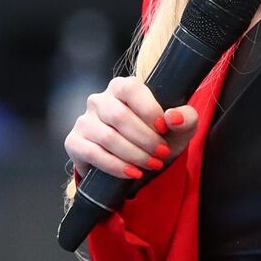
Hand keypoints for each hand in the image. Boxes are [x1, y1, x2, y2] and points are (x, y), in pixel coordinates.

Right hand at [64, 75, 198, 181]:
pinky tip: (132, 172)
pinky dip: (115, 166)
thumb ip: (186, 118)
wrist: (137, 164)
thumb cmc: (158, 138)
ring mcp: (84, 120)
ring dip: (134, 155)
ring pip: (107, 137)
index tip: (163, 129)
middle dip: (145, 139)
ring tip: (152, 164)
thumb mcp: (179, 128)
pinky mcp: (74, 142)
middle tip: (161, 154)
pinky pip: (92, 153)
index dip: (149, 110)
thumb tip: (173, 117)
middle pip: (119, 117)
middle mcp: (99, 100)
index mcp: (122, 87)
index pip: (131, 89)